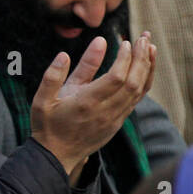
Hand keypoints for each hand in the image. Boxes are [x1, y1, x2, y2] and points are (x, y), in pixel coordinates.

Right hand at [29, 32, 155, 177]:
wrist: (56, 156)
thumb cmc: (47, 125)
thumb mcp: (43, 99)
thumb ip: (55, 74)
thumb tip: (67, 53)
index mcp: (85, 104)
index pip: (116, 78)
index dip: (125, 58)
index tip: (125, 42)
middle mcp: (104, 112)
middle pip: (133, 82)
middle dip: (141, 58)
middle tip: (142, 37)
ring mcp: (114, 119)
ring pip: (140, 91)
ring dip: (147, 67)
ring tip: (149, 46)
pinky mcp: (118, 122)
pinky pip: (137, 99)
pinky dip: (144, 80)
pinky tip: (145, 66)